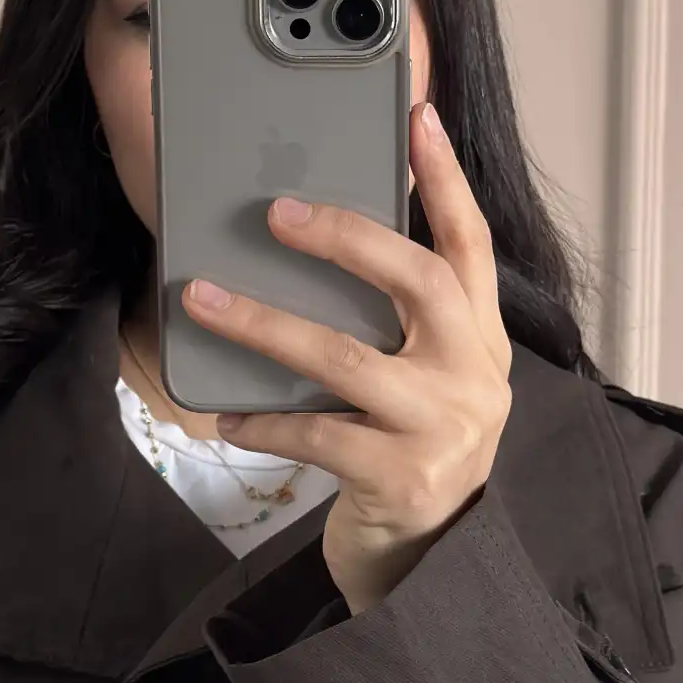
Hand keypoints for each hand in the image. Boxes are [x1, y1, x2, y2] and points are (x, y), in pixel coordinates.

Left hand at [185, 98, 512, 613]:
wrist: (432, 568)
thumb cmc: (412, 455)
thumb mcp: (426, 382)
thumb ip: (399, 325)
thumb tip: (312, 247)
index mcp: (482, 340)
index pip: (471, 243)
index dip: (446, 178)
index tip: (417, 115)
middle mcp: (475, 377)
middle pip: (419, 282)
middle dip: (346, 236)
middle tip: (276, 211)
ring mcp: (444, 429)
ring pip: (345, 357)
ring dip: (264, 323)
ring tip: (201, 299)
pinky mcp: (402, 479)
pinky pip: (317, 433)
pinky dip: (264, 420)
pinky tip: (226, 416)